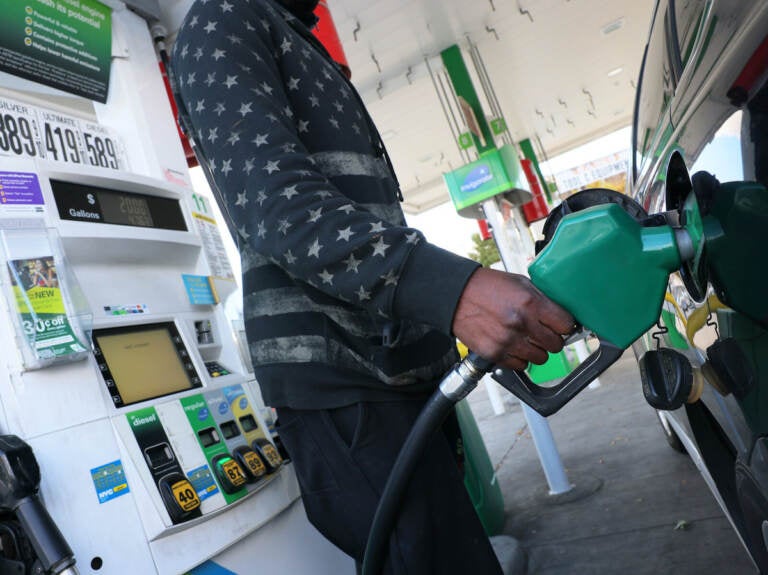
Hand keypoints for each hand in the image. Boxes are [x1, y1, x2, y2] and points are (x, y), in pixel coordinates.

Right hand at [452, 268, 574, 370]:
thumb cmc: (488, 287)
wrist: (457, 295)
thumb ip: (541, 299)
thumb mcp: (520, 283)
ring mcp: (507, 341)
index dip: (564, 325)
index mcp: (530, 303)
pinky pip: (520, 365)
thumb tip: (561, 315)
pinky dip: (519, 358)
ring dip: (536, 350)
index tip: (560, 325)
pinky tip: (512, 345)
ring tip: (526, 339)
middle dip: (552, 339)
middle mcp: (521, 323)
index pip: (565, 324)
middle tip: (543, 332)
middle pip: (555, 345)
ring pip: (540, 358)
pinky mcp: (495, 353)